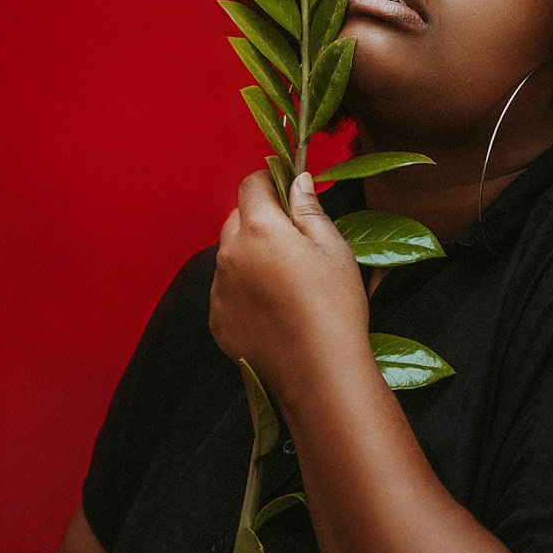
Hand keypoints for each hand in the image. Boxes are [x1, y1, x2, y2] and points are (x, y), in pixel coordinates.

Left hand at [210, 170, 368, 391]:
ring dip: (250, 256)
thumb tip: (297, 180)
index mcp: (259, 230)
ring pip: (230, 257)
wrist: (318, 372)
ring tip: (287, 282)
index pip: (251, 185)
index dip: (270, 182)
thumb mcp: (333, 248)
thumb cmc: (334, 307)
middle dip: (259, 220)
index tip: (287, 191)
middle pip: (236, 220)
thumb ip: (308, 209)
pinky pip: (226, 291)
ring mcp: (219, 290)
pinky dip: (244, 291)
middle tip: (294, 241)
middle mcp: (230, 255)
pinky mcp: (218, 321)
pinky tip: (274, 309)